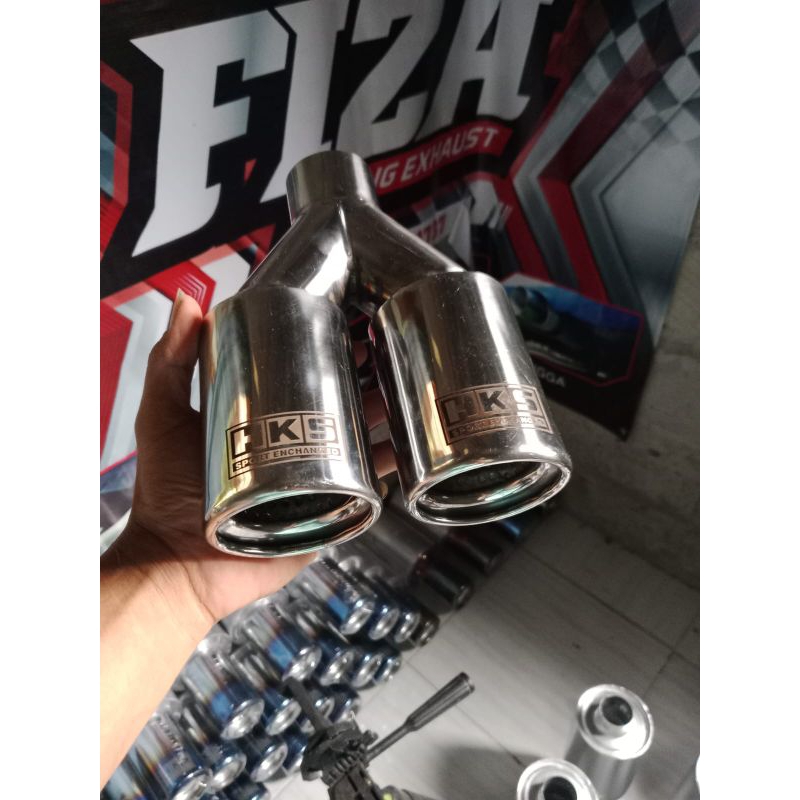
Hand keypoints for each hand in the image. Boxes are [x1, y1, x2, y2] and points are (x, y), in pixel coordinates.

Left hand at [108, 289, 394, 623]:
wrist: (177, 565)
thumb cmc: (165, 493)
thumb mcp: (162, 416)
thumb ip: (169, 363)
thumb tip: (187, 301)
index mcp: (263, 419)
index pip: (302, 374)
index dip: (327, 347)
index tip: (346, 319)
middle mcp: (293, 445)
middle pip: (338, 402)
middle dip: (364, 374)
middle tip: (383, 347)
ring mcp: (312, 479)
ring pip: (358, 440)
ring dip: (382, 414)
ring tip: (401, 388)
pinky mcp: (325, 511)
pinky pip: (364, 487)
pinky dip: (386, 467)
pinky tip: (404, 445)